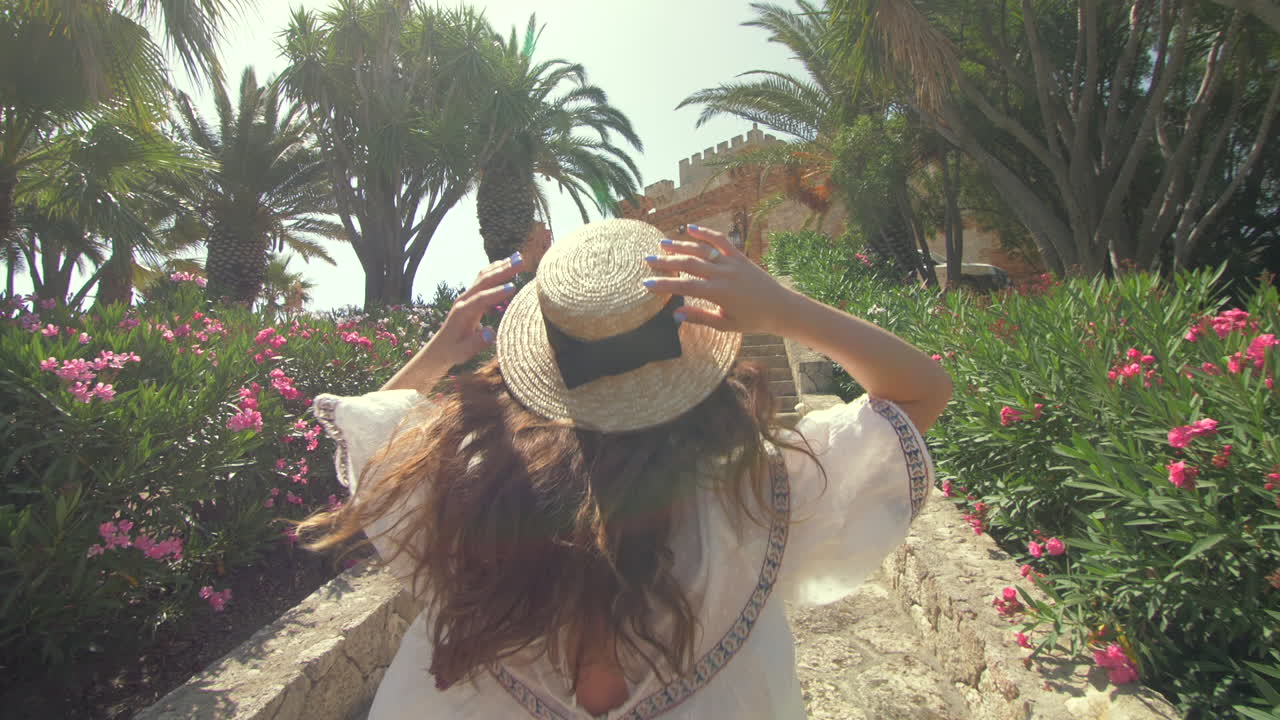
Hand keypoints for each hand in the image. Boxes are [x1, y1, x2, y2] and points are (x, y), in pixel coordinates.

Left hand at [430, 252, 522, 367]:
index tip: (513, 287)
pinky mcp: (471, 296)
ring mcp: (467, 296)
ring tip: (518, 257)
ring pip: (484, 277)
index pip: (481, 300)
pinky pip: (483, 279)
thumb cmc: (454, 351)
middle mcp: (464, 300)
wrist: (440, 348)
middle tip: (520, 262)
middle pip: (484, 282)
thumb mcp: (463, 353)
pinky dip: (495, 270)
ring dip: (501, 266)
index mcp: (463, 313)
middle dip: (502, 271)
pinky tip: (506, 263)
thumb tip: (491, 333)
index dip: (496, 293)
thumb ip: (477, 343)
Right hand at [641, 225, 796, 334]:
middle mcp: (723, 274)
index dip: (664, 284)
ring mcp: (732, 263)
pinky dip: (706, 233)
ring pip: (702, 250)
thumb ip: (700, 317)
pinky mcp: (740, 256)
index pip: (685, 286)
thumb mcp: (725, 325)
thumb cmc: (753, 320)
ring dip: (681, 245)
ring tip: (663, 244)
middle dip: (666, 261)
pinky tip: (692, 228)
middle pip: (689, 264)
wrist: (781, 308)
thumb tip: (675, 314)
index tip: (646, 283)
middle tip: (647, 260)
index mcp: (718, 293)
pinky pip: (721, 241)